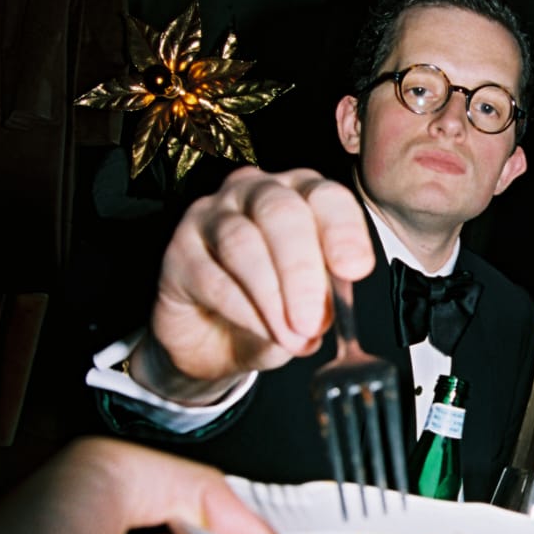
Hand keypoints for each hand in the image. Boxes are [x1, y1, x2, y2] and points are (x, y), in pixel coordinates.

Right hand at [130, 168, 375, 400]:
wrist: (214, 341)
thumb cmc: (271, 309)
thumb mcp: (310, 305)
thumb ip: (324, 299)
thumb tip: (326, 313)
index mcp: (300, 194)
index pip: (326, 197)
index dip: (343, 232)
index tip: (355, 270)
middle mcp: (253, 192)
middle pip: (281, 213)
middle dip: (303, 271)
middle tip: (314, 321)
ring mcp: (210, 215)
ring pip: (242, 243)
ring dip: (272, 297)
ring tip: (292, 337)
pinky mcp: (178, 250)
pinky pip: (211, 277)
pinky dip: (243, 311)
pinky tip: (262, 332)